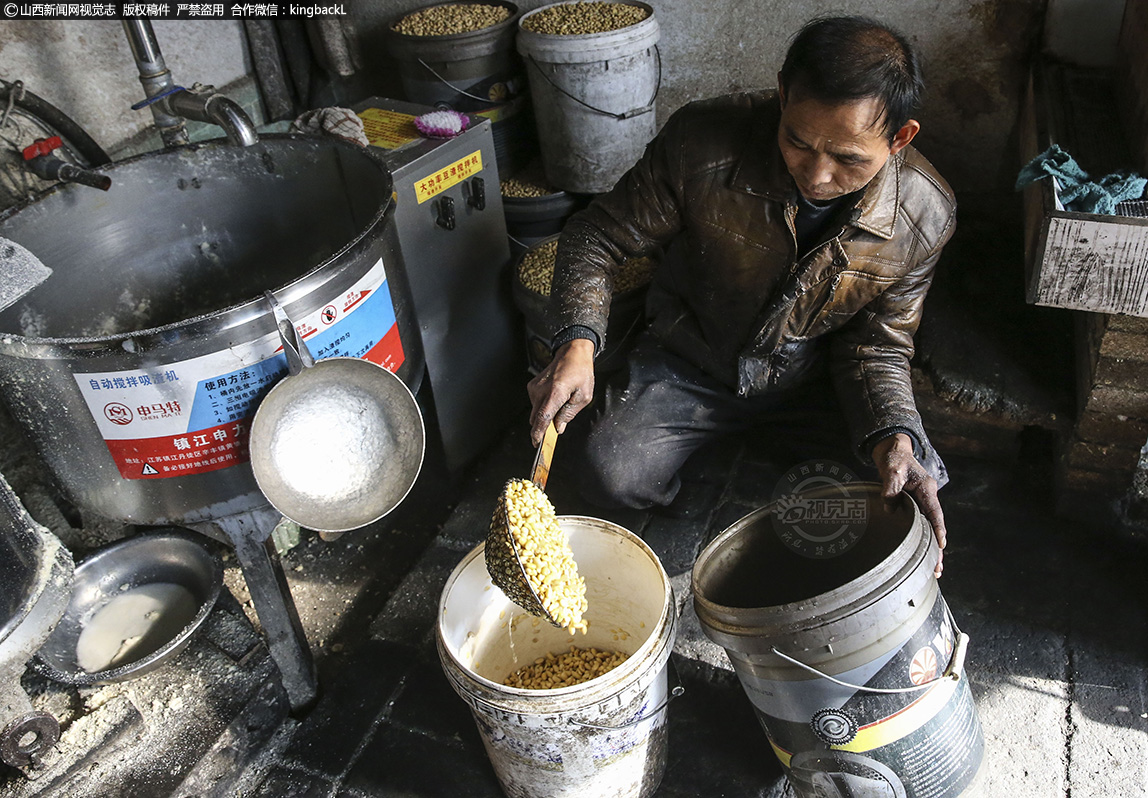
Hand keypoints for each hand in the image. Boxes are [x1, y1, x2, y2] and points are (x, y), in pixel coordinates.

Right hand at [527, 339, 594, 445]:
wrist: (572, 353)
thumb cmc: (581, 372)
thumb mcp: (584, 396)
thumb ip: (569, 413)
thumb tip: (558, 427)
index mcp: (556, 393)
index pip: (542, 418)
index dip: (538, 433)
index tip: (537, 443)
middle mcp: (541, 390)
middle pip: (536, 418)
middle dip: (544, 425)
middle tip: (557, 424)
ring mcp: (535, 387)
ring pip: (536, 412)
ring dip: (546, 413)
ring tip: (561, 401)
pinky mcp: (532, 386)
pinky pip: (535, 404)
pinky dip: (544, 405)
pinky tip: (555, 395)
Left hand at [871, 433, 945, 577]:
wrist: (893, 452)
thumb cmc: (894, 459)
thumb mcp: (891, 470)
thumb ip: (890, 488)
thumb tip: (889, 509)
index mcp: (926, 488)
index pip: (934, 512)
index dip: (938, 529)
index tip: (941, 545)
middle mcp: (928, 497)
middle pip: (936, 525)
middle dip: (938, 548)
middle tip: (938, 568)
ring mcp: (923, 502)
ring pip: (930, 528)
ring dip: (932, 548)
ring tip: (934, 569)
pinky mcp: (916, 506)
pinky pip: (922, 525)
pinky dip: (924, 540)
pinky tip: (923, 555)